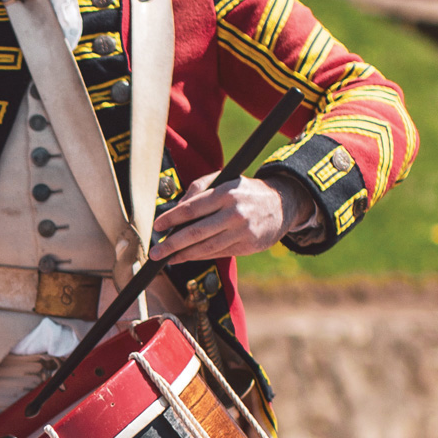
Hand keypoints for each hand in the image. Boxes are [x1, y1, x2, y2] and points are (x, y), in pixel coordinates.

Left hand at [148, 172, 313, 264]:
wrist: (281, 204)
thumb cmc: (245, 191)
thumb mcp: (224, 179)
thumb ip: (199, 188)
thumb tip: (177, 207)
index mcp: (226, 193)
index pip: (192, 208)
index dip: (171, 218)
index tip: (157, 226)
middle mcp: (235, 213)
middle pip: (196, 232)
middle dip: (172, 244)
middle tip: (155, 252)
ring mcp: (243, 232)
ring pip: (207, 247)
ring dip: (184, 255)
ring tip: (168, 258)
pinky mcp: (249, 246)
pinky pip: (219, 253)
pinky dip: (201, 257)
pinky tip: (187, 257)